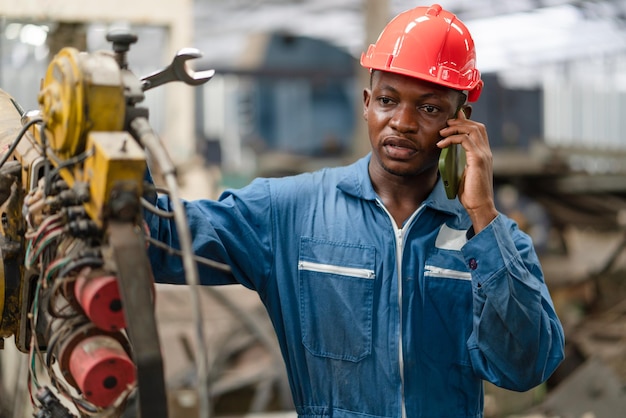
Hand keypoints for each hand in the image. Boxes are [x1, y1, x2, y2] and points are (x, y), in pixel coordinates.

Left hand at [437, 108, 497, 232]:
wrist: (479, 206)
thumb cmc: (470, 194)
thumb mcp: (464, 174)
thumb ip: (460, 162)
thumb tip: (449, 154)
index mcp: (483, 154)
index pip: (478, 131)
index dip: (466, 122)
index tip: (451, 121)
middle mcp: (486, 152)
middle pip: (477, 126)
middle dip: (460, 121)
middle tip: (445, 124)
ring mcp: (483, 154)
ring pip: (472, 129)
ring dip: (455, 127)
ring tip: (442, 132)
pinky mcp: (477, 159)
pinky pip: (465, 140)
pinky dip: (452, 138)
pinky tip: (442, 144)